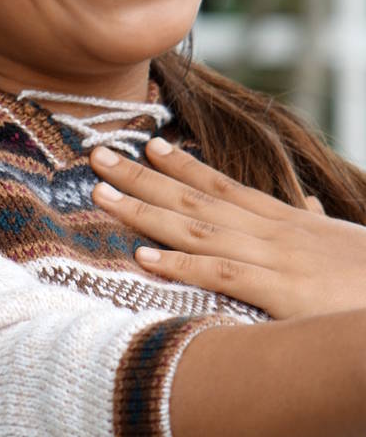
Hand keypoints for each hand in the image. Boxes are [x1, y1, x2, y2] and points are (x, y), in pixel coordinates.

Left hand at [90, 139, 365, 319]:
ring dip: (144, 210)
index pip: (223, 185)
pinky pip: (220, 274)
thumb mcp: (345, 245)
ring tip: (100, 193)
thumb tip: (310, 209)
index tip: (147, 145)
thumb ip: (319, 226)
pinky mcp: (280, 292)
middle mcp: (271, 230)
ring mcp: (274, 258)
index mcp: (285, 220)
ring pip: (196, 229)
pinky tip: (143, 258)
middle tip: (96, 156)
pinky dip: (179, 265)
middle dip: (142, 177)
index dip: (182, 166)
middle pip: (194, 199)